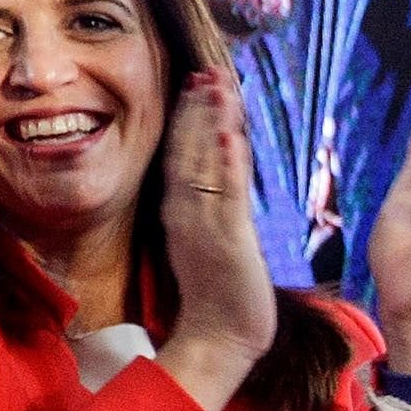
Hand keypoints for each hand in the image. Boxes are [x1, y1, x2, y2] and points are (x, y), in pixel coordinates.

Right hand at [155, 71, 275, 409]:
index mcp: (182, 213)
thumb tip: (216, 179)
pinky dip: (225, 165)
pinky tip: (227, 137)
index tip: (198, 83)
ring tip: (214, 86)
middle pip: (190, 152)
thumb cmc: (219, 295)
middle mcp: (186, 213)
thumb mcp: (211, 242)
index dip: (191, 118)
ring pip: (204, 164)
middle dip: (198, 110)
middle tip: (205, 70)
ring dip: (209, 124)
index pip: (184, 156)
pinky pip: (224, 196)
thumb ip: (211, 210)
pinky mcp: (226, 241)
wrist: (219, 340)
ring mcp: (204, 225)